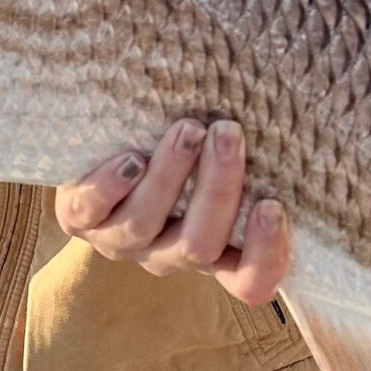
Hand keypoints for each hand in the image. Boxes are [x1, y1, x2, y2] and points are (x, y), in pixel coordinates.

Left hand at [54, 117, 290, 305]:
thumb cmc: (178, 141)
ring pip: (145, 226)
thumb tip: (293, 88)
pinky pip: (89, 214)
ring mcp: (121, 241)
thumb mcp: (219, 151)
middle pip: (199, 246)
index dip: (265, 257)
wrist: (103, 141)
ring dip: (169, 176)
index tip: (274, 204)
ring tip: (186, 129)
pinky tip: (128, 158)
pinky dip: (109, 187)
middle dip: (219, 189)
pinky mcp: (78, 219)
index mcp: (213, 250)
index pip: (249, 281)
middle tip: (229, 133)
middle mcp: (168, 252)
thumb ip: (249, 146)